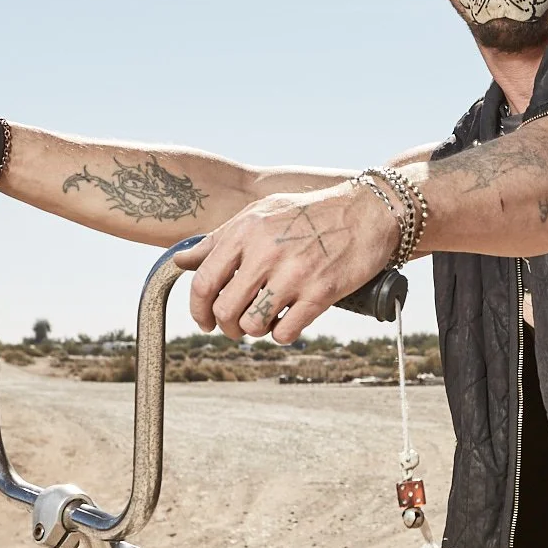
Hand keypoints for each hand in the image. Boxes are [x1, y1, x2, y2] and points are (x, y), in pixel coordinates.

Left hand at [176, 182, 397, 343]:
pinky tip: (289, 323)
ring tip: (264, 322)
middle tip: (235, 327)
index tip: (205, 321)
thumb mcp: (259, 214)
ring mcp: (294, 274)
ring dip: (254, 332)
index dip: (198, 310)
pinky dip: (282, 335)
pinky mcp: (321, 293)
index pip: (202, 282)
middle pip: (225, 310)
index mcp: (245, 232)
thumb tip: (181, 261)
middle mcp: (266, 253)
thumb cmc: (310, 213)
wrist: (366, 212)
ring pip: (252, 325)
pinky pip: (286, 332)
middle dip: (226, 327)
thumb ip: (219, 238)